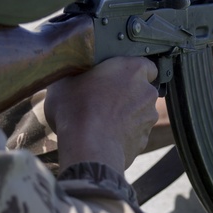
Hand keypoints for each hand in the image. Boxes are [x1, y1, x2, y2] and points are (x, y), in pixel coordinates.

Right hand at [45, 57, 159, 171]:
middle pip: (141, 90)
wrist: (86, 147)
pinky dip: (122, 135)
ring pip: (138, 114)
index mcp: (133, 69)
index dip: (129, 71)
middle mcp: (147, 92)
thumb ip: (77, 73)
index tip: (113, 76)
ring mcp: (147, 119)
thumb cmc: (76, 108)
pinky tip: (103, 137)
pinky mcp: (142, 142)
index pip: (145, 65)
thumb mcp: (64, 80)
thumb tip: (72, 74)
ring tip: (100, 121)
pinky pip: (133, 134)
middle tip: (102, 99)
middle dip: (126, 94)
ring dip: (125, 115)